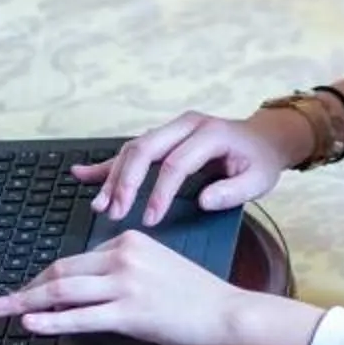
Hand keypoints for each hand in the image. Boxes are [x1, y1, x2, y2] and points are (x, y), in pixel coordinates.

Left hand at [0, 231, 240, 344]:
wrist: (226, 312)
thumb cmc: (196, 297)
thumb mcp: (157, 267)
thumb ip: (124, 270)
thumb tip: (87, 288)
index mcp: (129, 242)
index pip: (75, 260)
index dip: (45, 280)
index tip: (28, 292)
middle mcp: (123, 257)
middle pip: (61, 271)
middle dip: (26, 288)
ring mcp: (126, 284)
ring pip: (63, 290)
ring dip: (26, 302)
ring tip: (2, 312)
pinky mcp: (130, 313)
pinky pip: (81, 316)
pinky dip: (51, 320)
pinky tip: (31, 324)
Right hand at [74, 109, 305, 226]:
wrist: (261, 138)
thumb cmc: (258, 161)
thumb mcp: (258, 179)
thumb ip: (233, 191)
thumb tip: (204, 201)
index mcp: (209, 133)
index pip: (176, 163)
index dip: (160, 192)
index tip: (149, 219)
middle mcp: (185, 125)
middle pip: (144, 149)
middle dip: (125, 182)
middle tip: (114, 212)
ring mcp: (170, 129)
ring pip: (132, 149)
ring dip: (112, 178)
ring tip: (99, 205)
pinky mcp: (161, 139)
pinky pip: (129, 150)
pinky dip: (105, 164)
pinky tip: (81, 174)